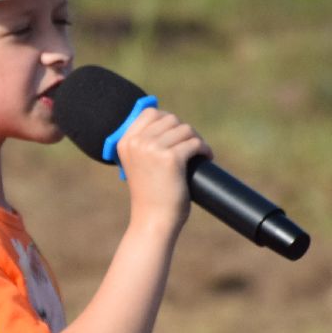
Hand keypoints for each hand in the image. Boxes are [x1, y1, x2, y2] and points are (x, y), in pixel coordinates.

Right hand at [113, 108, 209, 234]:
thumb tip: (169, 120)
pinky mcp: (170, 158)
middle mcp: (137, 142)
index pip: (149, 113)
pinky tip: (206, 157)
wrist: (153, 220)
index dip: (167, 120)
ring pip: (185, 129)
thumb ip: (145, 144)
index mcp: (125, 142)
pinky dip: (204, 150)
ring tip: (199, 153)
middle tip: (191, 145)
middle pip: (170, 119)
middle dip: (184, 131)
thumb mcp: (138, 165)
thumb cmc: (149, 195)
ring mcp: (152, 148)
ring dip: (196, 140)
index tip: (176, 133)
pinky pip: (195, 143)